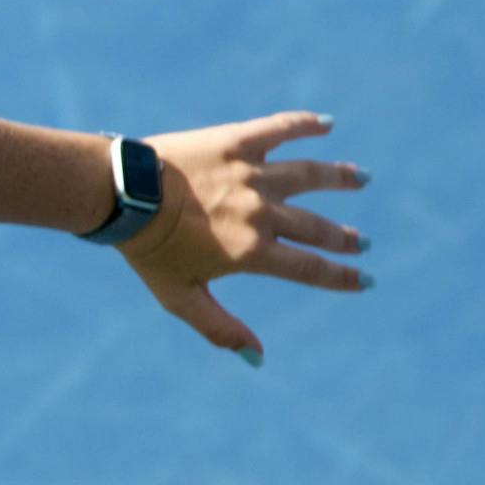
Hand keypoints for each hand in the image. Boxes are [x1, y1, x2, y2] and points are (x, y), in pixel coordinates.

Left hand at [118, 111, 368, 364]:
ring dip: (339, 177)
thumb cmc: (146, 248)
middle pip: (316, 226)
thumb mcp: (179, 297)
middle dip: (342, 238)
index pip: (311, 268)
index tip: (364, 279)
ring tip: (360, 178)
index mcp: (251, 252)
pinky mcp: (235, 142)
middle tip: (359, 241)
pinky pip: (279, 129)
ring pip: (310, 175)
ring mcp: (250, 175)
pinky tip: (326, 123)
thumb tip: (258, 360)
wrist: (119, 194)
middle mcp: (260, 213)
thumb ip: (219, 328)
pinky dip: (305, 125)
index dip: (342, 277)